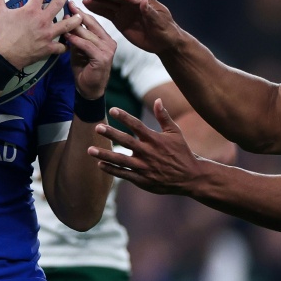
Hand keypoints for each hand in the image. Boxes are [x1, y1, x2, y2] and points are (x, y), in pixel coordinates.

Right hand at [0, 0, 79, 68]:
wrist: (5, 56)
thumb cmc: (2, 34)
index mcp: (31, 10)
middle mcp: (42, 20)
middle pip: (58, 3)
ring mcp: (48, 34)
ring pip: (68, 24)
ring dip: (75, 19)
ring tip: (78, 15)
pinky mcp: (49, 47)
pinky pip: (63, 46)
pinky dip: (67, 45)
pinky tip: (70, 42)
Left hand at [64, 0, 116, 99]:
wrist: (89, 89)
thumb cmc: (84, 69)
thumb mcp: (79, 49)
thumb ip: (76, 37)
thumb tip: (66, 21)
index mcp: (105, 39)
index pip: (93, 22)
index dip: (81, 13)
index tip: (71, 4)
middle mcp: (109, 43)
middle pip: (92, 25)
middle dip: (78, 15)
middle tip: (68, 6)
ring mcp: (108, 50)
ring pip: (89, 34)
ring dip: (75, 27)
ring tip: (63, 20)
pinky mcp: (102, 58)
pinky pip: (87, 46)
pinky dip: (76, 40)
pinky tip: (67, 36)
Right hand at [82, 0, 180, 54]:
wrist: (166, 43)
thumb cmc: (166, 32)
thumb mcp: (160, 23)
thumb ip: (151, 14)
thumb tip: (143, 1)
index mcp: (142, 2)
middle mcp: (132, 4)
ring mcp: (126, 12)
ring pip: (109, 5)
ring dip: (97, 2)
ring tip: (83, 0)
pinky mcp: (122, 21)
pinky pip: (108, 14)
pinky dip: (99, 11)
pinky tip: (89, 7)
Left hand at [88, 99, 202, 195]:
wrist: (190, 177)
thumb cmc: (182, 152)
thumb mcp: (175, 132)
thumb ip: (164, 116)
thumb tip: (158, 100)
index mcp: (155, 139)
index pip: (137, 125)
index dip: (124, 117)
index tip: (112, 110)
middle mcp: (148, 152)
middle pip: (126, 141)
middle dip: (111, 134)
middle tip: (97, 127)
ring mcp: (144, 167)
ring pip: (121, 160)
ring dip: (105, 155)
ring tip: (90, 150)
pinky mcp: (143, 180)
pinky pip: (124, 174)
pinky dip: (112, 170)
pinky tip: (100, 165)